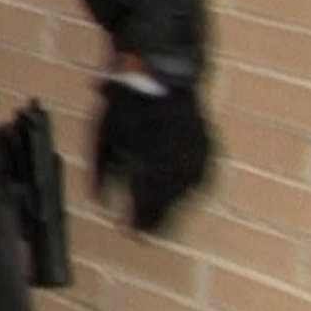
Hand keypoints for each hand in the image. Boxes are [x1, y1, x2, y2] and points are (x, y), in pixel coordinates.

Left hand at [94, 74, 211, 232]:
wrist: (162, 79)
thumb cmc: (126, 111)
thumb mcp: (101, 142)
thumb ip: (101, 176)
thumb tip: (99, 204)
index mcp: (153, 172)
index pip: (147, 213)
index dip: (137, 225)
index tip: (128, 231)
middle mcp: (181, 172)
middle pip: (169, 211)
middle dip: (153, 217)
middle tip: (139, 224)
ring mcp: (200, 164)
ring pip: (185, 198)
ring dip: (168, 200)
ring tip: (150, 196)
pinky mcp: (211, 156)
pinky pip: (196, 181)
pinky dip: (182, 184)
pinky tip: (168, 179)